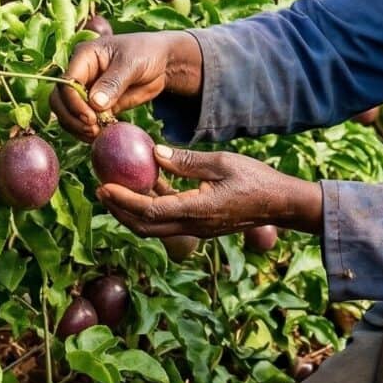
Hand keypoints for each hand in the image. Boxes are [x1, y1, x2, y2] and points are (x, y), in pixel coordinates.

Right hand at [51, 31, 202, 141]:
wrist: (161, 62)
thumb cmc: (146, 53)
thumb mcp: (131, 63)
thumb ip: (113, 82)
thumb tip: (95, 103)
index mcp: (84, 57)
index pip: (66, 82)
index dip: (74, 102)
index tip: (91, 117)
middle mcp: (80, 74)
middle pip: (59, 100)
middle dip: (72, 117)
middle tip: (92, 129)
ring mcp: (86, 91)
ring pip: (67, 113)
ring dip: (78, 127)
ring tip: (97, 134)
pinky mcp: (97, 106)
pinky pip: (84, 122)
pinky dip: (88, 131)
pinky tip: (101, 136)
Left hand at [98, 145, 323, 238]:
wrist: (281, 204)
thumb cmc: (256, 179)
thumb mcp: (221, 162)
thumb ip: (186, 160)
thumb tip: (154, 153)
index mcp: (196, 210)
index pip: (150, 210)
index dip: (123, 201)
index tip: (104, 187)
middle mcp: (192, 226)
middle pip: (145, 227)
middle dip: (119, 211)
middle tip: (101, 190)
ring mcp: (196, 229)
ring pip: (154, 228)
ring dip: (132, 212)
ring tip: (115, 190)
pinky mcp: (200, 225)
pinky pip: (168, 221)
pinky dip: (151, 208)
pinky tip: (146, 186)